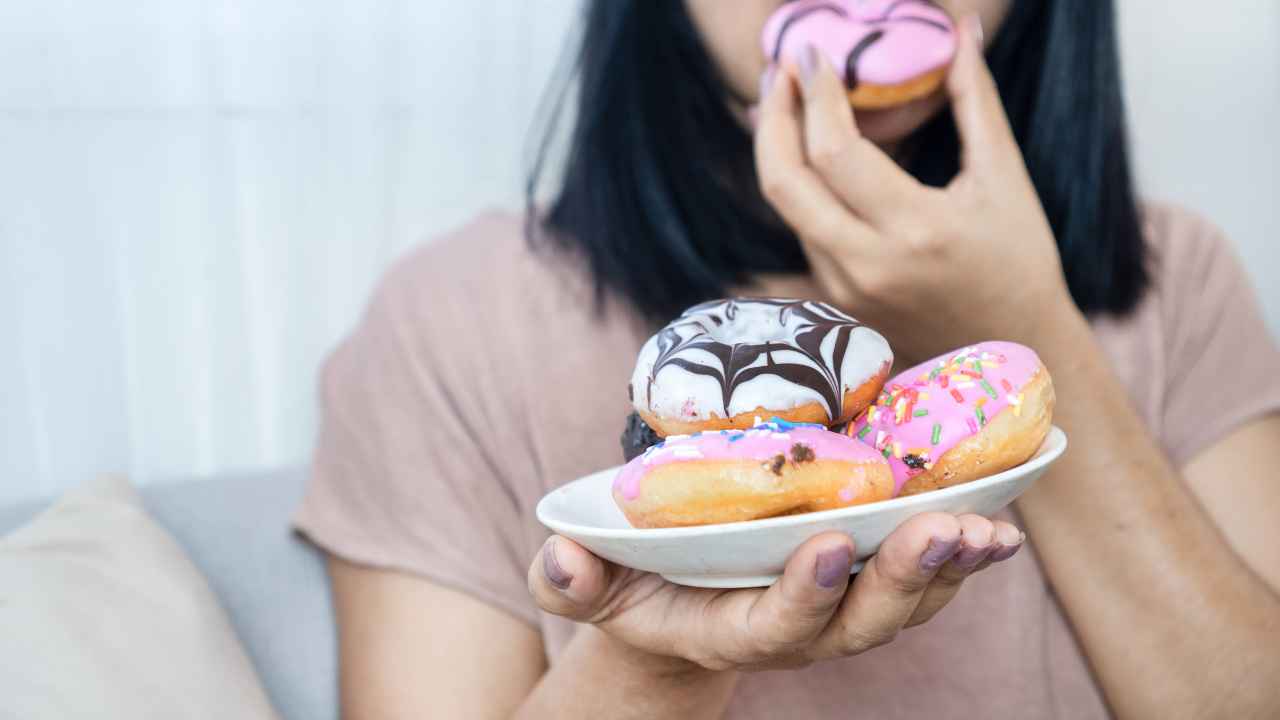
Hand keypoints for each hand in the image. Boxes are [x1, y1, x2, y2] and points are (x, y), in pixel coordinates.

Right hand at [528, 513, 1022, 674]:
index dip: (805, 594)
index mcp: (731, 631)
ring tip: (988, 529)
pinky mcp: (865, 578)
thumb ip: (572, 582)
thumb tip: (561, 559)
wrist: (681, 603)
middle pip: (861, 622)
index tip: (827, 544)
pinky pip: (922, 576)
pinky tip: (996, 519)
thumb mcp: (591, 585)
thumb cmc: (634, 587)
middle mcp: (797, 630)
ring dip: (950, 567)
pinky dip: (961, 552)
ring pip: (906, 603)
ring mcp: (839, 607)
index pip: (775, 627)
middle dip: (904, 579)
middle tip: (941, 531)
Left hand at [755, 14, 1077, 362]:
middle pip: (783, 182)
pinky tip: (805, 152)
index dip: (816, 95)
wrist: (1013, 350)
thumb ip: (975, 99)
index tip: (816, 53)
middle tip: (783, 70)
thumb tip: (962, 29)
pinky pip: (803, 232)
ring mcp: (845, 291)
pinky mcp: (835, 304)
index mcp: (915, 231)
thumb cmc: (1019, 262)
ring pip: (789, 208)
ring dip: (779, 149)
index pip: (835, 151)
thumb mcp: (1005, 178)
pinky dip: (799, 186)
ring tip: (788, 100)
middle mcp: (868, 266)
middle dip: (774, 117)